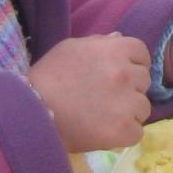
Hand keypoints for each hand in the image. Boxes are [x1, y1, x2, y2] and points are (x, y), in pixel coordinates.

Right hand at [28, 33, 152, 151]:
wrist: (29, 113)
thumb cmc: (47, 77)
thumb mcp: (70, 48)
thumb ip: (99, 42)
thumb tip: (119, 38)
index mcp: (116, 50)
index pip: (142, 54)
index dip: (132, 65)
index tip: (119, 76)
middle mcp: (126, 74)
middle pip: (143, 81)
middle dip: (129, 88)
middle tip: (106, 98)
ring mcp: (126, 103)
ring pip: (142, 108)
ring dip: (128, 113)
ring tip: (103, 117)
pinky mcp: (122, 130)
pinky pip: (136, 132)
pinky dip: (123, 134)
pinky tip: (104, 132)